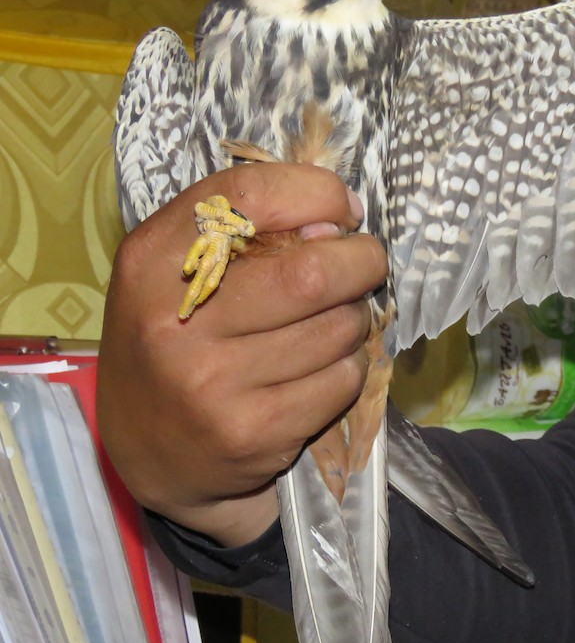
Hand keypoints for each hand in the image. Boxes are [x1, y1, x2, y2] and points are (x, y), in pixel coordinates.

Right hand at [97, 164, 387, 546]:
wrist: (143, 449)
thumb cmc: (179, 335)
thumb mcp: (183, 266)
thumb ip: (251, 226)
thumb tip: (340, 220)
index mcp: (154, 258)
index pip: (250, 195)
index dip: (316, 193)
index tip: (342, 211)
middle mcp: (174, 319)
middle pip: (312, 272)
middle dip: (362, 262)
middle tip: (363, 265)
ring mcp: (211, 382)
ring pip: (339, 328)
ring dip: (354, 320)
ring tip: (330, 324)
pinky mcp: (251, 432)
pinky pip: (341, 381)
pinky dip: (348, 369)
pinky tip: (319, 371)